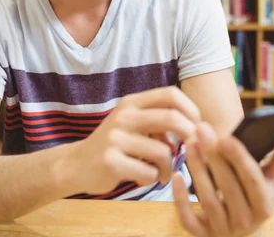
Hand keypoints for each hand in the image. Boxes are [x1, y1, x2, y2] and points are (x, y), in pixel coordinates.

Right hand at [63, 86, 200, 195]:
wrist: (77, 164)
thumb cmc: (116, 144)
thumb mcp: (134, 123)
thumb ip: (160, 121)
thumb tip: (195, 130)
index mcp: (132, 102)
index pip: (170, 94)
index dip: (191, 109)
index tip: (197, 126)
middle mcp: (124, 116)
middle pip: (171, 118)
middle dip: (189, 136)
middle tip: (190, 150)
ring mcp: (116, 138)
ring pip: (163, 152)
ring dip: (169, 167)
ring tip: (163, 172)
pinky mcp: (110, 161)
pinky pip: (148, 172)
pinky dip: (153, 179)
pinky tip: (145, 178)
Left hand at [173, 122, 273, 236]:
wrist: (237, 230)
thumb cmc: (253, 195)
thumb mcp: (270, 180)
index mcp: (266, 205)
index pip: (252, 179)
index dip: (239, 159)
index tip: (226, 137)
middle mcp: (246, 222)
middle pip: (227, 185)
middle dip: (213, 155)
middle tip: (201, 129)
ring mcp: (223, 231)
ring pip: (207, 199)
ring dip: (196, 169)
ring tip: (190, 143)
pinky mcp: (202, 236)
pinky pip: (188, 219)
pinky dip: (180, 199)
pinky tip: (176, 176)